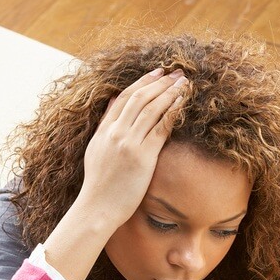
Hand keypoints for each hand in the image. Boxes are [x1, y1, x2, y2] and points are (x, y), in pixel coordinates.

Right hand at [77, 67, 186, 226]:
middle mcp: (116, 132)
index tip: (157, 73)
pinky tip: (182, 103)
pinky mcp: (143, 157)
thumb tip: (111, 101)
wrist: (98, 207)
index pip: (124, 97)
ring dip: (169, 93)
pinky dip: (172, 112)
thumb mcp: (96, 148)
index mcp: (104, 129)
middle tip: (176, 73)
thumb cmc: (99, 184)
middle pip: (140, 98)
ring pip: (152, 108)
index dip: (143, 82)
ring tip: (183, 83)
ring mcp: (129, 143)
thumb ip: (105, 124)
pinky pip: (160, 128)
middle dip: (160, 82)